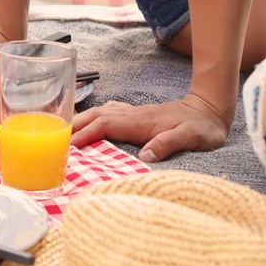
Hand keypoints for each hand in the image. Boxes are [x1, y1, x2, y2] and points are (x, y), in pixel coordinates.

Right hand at [72, 92, 231, 162]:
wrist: (211, 110)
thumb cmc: (203, 127)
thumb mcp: (192, 138)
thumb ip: (169, 143)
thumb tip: (145, 156)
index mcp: (141, 122)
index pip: (106, 125)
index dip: (86, 134)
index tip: (68, 145)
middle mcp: (134, 114)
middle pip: (96, 115)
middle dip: (75, 125)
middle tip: (54, 138)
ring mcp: (135, 112)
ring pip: (101, 112)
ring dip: (82, 119)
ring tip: (64, 131)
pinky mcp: (138, 114)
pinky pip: (109, 112)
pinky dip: (94, 116)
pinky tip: (91, 121)